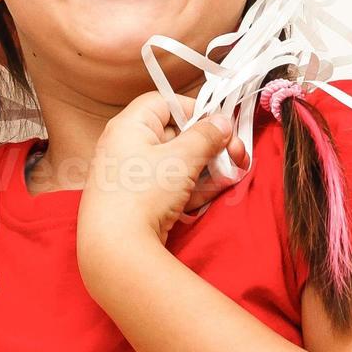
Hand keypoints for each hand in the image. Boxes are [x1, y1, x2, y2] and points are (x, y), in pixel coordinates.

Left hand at [76, 92, 246, 247]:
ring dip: (204, 171)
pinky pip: (166, 186)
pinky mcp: (135, 201)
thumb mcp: (182, 159)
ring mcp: (128, 175)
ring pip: (175, 164)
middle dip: (208, 148)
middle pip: (174, 135)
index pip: (164, 103)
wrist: (115, 248)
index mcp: (129, 126)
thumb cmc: (143, 194)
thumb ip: (205, 136)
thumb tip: (220, 122)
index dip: (194, 110)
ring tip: (227, 180)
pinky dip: (187, 190)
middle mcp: (124, 146)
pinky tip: (204, 200)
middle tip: (235, 157)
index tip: (218, 127)